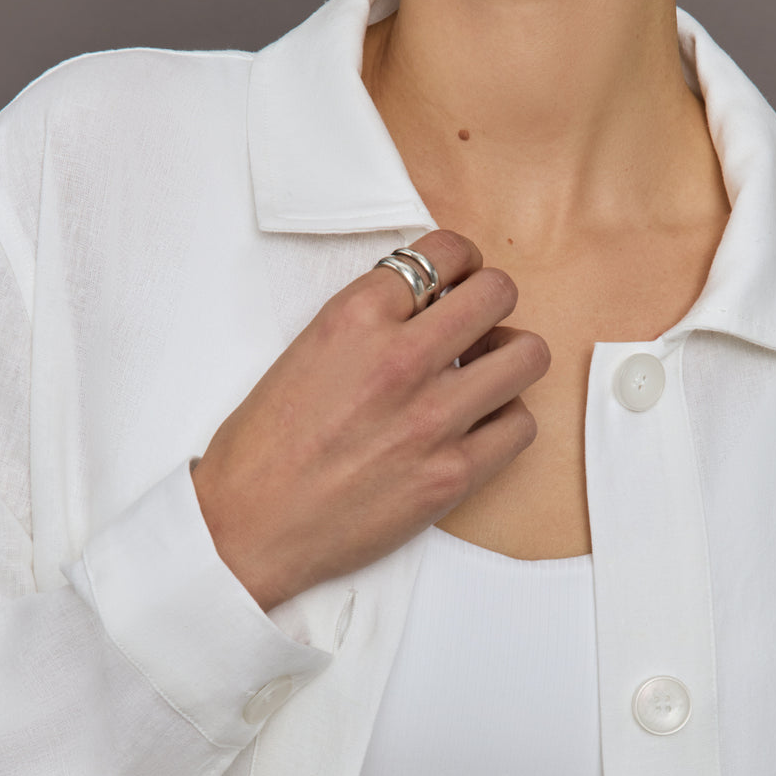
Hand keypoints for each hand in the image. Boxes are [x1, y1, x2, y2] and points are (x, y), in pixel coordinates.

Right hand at [190, 230, 549, 611]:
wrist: (248, 525)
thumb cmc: (265, 442)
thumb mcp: (307, 348)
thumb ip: (370, 319)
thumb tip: (428, 303)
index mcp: (356, 316)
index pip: (445, 250)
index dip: (461, 262)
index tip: (458, 279)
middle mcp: (401, 358)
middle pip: (498, 292)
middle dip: (492, 304)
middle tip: (475, 327)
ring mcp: (434, 418)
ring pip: (527, 355)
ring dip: (509, 358)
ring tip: (483, 375)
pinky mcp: (453, 473)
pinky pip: (520, 425)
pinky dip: (506, 420)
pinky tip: (477, 426)